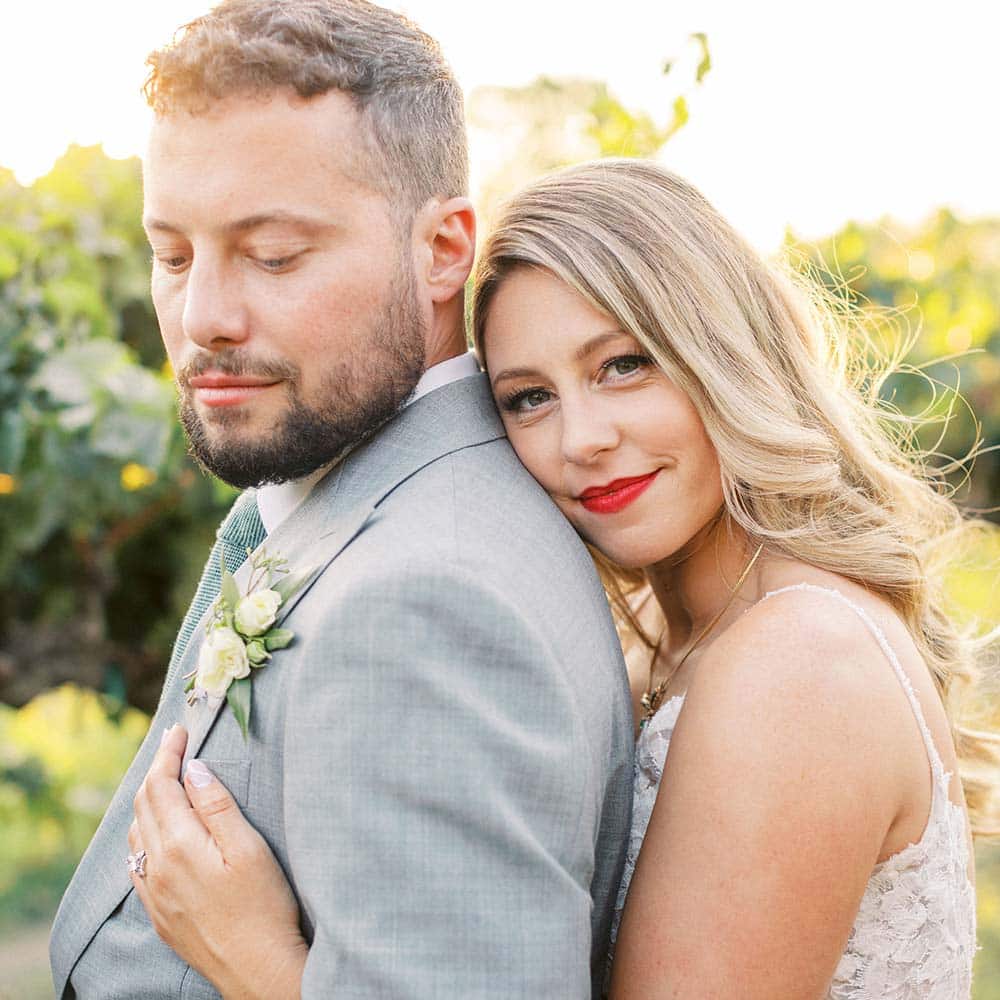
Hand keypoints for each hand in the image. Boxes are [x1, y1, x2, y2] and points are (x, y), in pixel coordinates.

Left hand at [129, 725, 307, 999]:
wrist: (256, 970)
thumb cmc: (264, 906)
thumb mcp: (249, 847)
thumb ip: (217, 806)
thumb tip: (193, 768)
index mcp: (180, 846)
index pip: (161, 786)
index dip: (168, 754)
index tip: (179, 731)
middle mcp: (157, 868)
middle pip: (143, 806)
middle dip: (157, 770)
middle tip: (174, 746)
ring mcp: (153, 894)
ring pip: (135, 834)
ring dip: (148, 801)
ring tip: (167, 781)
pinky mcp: (158, 913)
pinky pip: (136, 864)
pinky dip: (143, 835)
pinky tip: (158, 833)